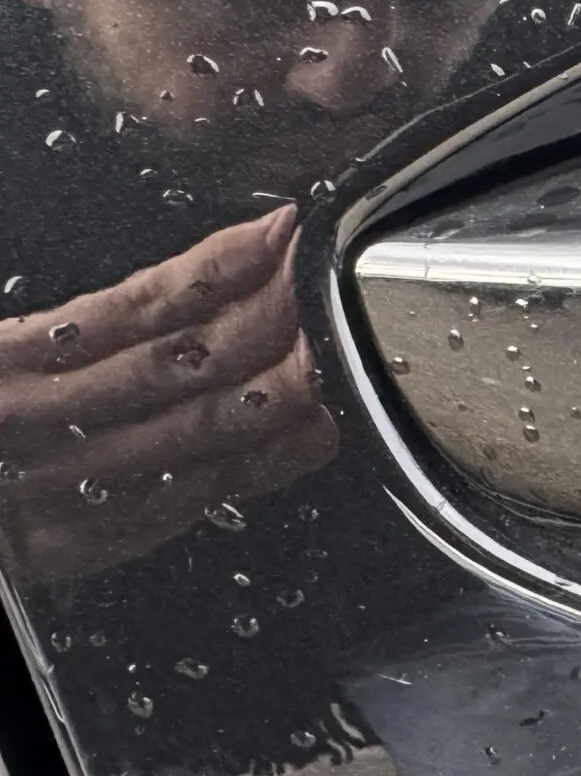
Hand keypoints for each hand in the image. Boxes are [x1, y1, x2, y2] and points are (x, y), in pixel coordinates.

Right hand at [0, 207, 337, 581]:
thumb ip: (53, 325)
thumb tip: (163, 287)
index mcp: (2, 359)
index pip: (136, 303)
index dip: (218, 266)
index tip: (281, 230)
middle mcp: (34, 420)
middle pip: (183, 360)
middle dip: (274, 317)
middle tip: (339, 279)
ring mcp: (60, 485)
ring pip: (196, 426)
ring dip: (286, 384)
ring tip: (351, 343)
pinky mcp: (73, 545)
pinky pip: (181, 499)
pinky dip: (257, 465)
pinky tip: (315, 433)